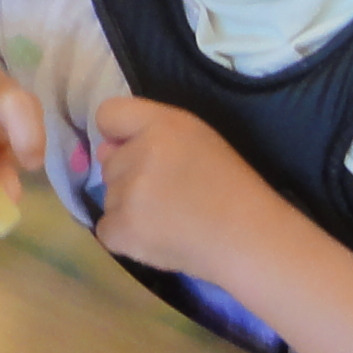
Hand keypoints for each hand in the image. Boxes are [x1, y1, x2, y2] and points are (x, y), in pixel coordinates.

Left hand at [90, 95, 286, 288]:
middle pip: (108, 162)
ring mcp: (128, 193)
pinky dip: (126, 237)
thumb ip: (150, 134)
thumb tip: (103, 149)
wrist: (248, 238)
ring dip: (129, 209)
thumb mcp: (198, 139)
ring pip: (108, 197)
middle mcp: (140, 153)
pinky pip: (106, 229)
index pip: (108, 114)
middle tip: (169, 194)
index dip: (116, 133)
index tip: (132, 150)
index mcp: (162, 125)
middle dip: (130, 177)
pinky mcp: (122, 229)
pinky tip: (158, 238)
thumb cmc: (229, 186)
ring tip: (170, 219)